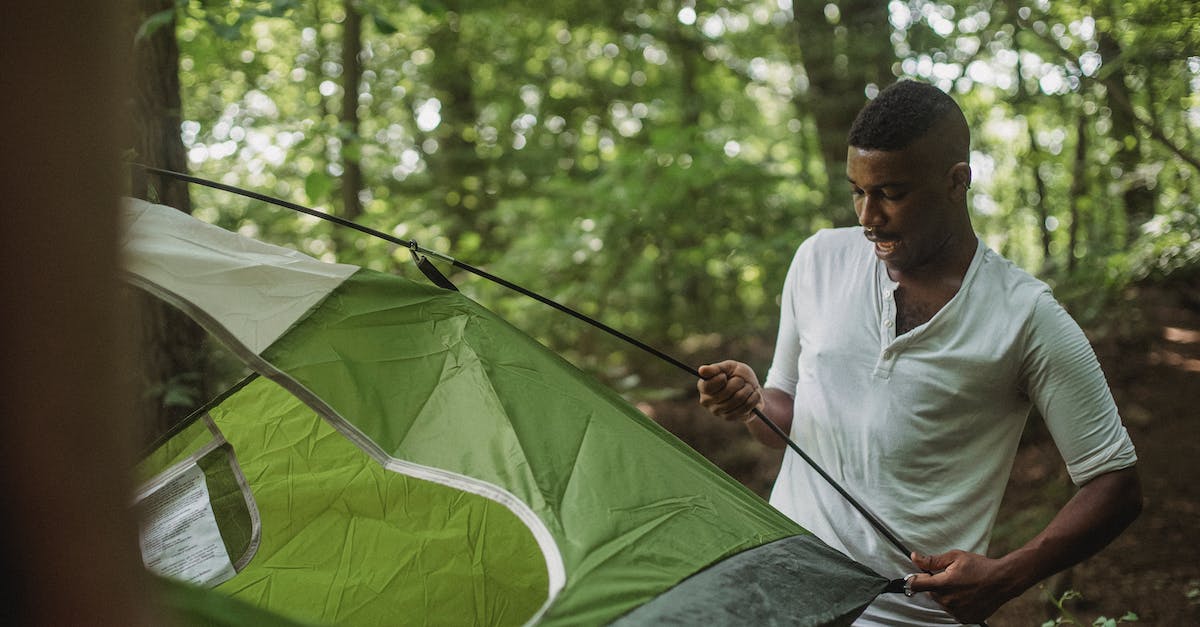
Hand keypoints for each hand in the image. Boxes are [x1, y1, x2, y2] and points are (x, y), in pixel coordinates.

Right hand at [696, 360, 763, 421]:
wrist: (751, 388)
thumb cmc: (737, 375)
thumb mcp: (729, 367)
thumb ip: (716, 369)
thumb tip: (701, 370)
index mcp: (703, 386)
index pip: (708, 386)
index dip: (720, 379)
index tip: (725, 375)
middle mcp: (706, 401)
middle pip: (726, 392)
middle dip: (739, 382)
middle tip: (740, 380)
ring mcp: (717, 411)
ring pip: (738, 398)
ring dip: (747, 389)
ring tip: (747, 387)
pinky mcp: (729, 418)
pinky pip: (745, 407)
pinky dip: (753, 398)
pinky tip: (753, 394)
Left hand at [906, 550, 1021, 623]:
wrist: (1003, 581)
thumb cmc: (980, 566)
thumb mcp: (955, 557)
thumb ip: (932, 560)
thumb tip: (914, 558)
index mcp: (944, 584)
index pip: (917, 585)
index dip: (914, 580)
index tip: (915, 577)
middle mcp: (948, 601)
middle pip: (931, 593)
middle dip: (936, 585)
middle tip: (951, 577)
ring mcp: (957, 612)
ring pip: (942, 602)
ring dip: (947, 595)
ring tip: (963, 586)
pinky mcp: (965, 618)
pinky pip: (953, 611)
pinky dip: (957, 604)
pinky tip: (967, 595)